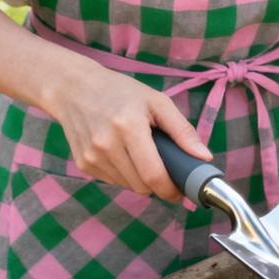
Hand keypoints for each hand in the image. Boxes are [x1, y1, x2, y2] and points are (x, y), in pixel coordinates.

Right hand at [43, 60, 210, 200]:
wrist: (75, 89)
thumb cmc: (122, 92)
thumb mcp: (157, 101)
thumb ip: (182, 130)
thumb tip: (203, 157)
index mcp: (129, 126)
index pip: (153, 174)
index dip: (170, 188)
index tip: (181, 190)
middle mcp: (106, 145)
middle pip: (141, 185)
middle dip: (158, 184)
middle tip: (167, 169)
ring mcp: (91, 157)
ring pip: (128, 186)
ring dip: (141, 179)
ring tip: (143, 154)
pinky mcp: (83, 164)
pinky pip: (113, 180)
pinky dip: (125, 174)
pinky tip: (123, 153)